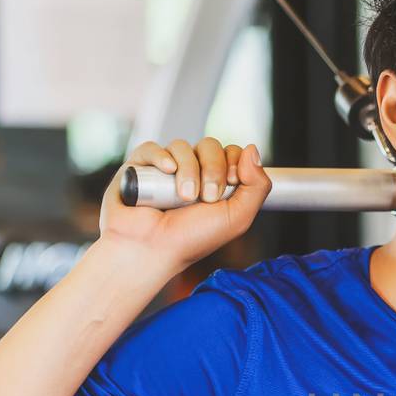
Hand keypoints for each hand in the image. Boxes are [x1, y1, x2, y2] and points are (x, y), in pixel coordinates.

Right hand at [97, 136, 270, 276]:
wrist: (152, 249)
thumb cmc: (191, 239)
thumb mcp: (237, 218)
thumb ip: (257, 186)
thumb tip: (253, 148)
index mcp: (216, 182)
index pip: (231, 152)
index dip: (234, 162)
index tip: (232, 182)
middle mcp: (192, 172)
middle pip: (210, 145)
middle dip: (214, 168)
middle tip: (208, 196)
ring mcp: (165, 168)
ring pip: (183, 146)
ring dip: (189, 170)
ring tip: (185, 197)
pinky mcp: (139, 166)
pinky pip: (153, 147)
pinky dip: (162, 157)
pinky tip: (167, 172)